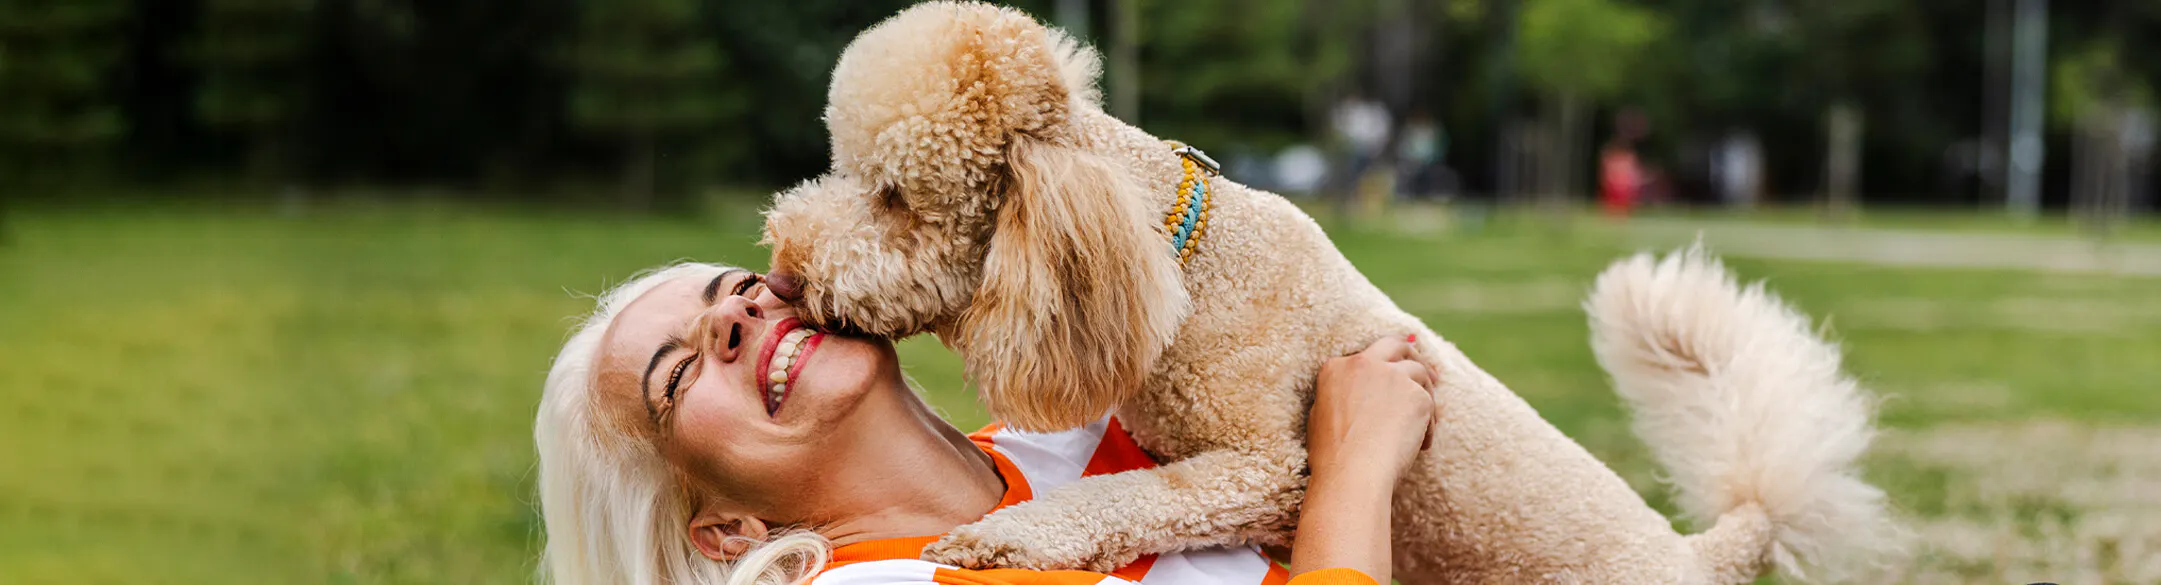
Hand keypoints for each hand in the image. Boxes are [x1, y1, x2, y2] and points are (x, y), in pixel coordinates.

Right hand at [1308, 335, 1440, 485]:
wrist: (1352, 474)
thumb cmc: (1333, 457)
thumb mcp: (1321, 418)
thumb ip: (1341, 397)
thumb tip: (1359, 398)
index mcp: (1336, 367)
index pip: (1365, 357)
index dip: (1384, 365)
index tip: (1395, 373)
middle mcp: (1364, 363)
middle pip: (1396, 345)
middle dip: (1413, 354)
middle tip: (1428, 372)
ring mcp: (1393, 376)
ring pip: (1419, 374)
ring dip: (1426, 393)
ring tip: (1427, 421)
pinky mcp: (1418, 396)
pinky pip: (1430, 406)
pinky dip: (1429, 426)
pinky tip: (1421, 447)